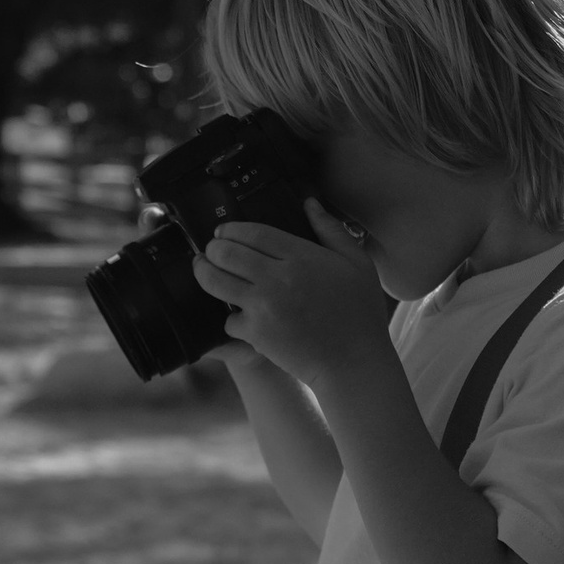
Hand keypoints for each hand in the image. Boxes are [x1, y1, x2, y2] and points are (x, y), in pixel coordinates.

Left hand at [195, 202, 393, 385]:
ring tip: (204, 271)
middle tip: (210, 250)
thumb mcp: (357, 263)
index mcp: (301, 257)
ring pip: (216, 282)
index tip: (223, 232)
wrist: (354, 361)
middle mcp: (277, 278)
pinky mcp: (256, 334)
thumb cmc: (360, 312)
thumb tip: (310, 202)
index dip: (231, 229)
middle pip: (226, 253)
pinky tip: (239, 315)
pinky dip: (232, 318)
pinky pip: (229, 320)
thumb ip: (331, 229)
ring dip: (204, 274)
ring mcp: (263, 306)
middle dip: (211, 249)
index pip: (253, 233)